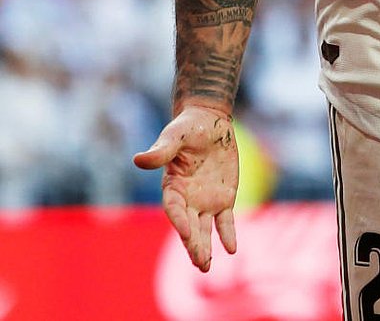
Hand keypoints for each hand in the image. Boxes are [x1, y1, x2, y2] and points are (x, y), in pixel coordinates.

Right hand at [133, 105, 238, 271]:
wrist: (210, 123)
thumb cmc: (188, 128)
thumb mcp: (175, 136)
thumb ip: (161, 151)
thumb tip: (138, 159)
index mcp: (172, 186)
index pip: (175, 208)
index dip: (179, 220)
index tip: (186, 232)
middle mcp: (187, 199)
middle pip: (189, 226)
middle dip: (193, 244)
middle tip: (199, 262)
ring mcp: (205, 202)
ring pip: (204, 229)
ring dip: (205, 247)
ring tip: (205, 267)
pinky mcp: (223, 199)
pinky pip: (225, 221)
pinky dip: (228, 235)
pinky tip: (232, 249)